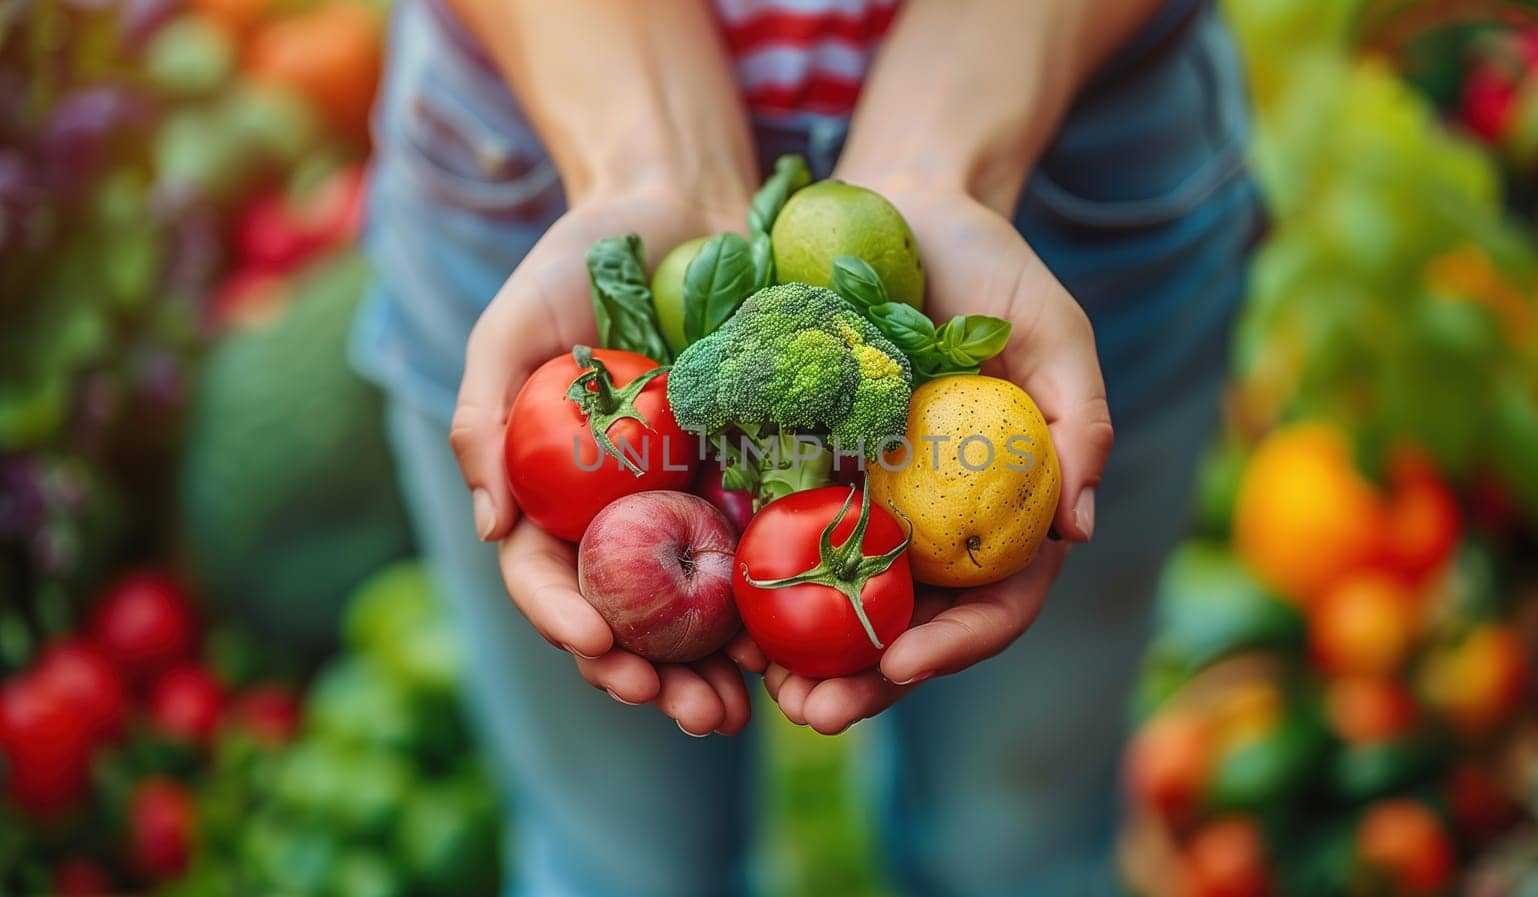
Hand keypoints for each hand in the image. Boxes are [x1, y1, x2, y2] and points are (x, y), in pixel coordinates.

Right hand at [452, 187, 757, 735]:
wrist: (683, 205)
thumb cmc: (580, 259)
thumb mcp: (514, 325)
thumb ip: (485, 416)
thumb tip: (491, 528)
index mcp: (558, 494)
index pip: (552, 576)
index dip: (567, 619)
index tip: (595, 645)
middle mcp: (625, 513)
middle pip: (630, 617)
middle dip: (651, 675)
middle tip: (685, 711)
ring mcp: (695, 501)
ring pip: (702, 610)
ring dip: (716, 670)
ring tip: (738, 709)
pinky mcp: (764, 479)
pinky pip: (774, 555)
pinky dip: (783, 612)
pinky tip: (800, 650)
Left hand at [755, 186, 1113, 733]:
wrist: (898, 204)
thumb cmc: (990, 265)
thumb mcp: (1051, 329)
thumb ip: (1079, 421)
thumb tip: (1080, 532)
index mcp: (997, 502)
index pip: (991, 598)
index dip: (956, 641)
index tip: (907, 663)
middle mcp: (927, 516)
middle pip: (904, 622)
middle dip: (862, 680)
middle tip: (812, 713)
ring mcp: (859, 496)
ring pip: (833, 600)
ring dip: (797, 655)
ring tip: (753, 688)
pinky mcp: (793, 464)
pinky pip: (771, 535)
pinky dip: (749, 584)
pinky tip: (713, 617)